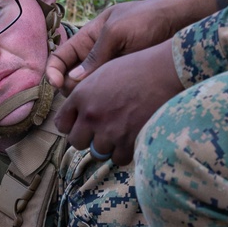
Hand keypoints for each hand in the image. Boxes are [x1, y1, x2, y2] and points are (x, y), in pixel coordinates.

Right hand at [47, 0, 226, 90]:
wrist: (183, 22)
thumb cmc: (148, 19)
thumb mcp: (117, 32)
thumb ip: (95, 56)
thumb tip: (73, 82)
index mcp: (90, 36)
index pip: (61, 56)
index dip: (54, 70)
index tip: (57, 84)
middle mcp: (98, 54)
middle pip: (73, 78)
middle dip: (71, 88)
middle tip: (83, 96)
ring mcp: (113, 68)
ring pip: (91, 89)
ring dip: (89, 97)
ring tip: (98, 104)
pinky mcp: (127, 80)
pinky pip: (110, 93)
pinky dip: (107, 101)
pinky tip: (113, 107)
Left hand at [54, 42, 183, 164]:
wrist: (166, 72)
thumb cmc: (138, 68)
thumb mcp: (104, 72)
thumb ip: (87, 93)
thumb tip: (81, 111)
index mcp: (82, 95)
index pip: (61, 123)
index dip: (72, 125)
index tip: (82, 125)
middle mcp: (91, 114)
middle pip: (76, 142)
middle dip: (88, 138)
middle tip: (103, 130)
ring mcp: (109, 130)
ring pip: (98, 152)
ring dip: (108, 145)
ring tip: (123, 131)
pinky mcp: (128, 141)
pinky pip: (118, 158)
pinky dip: (125, 152)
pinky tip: (133, 139)